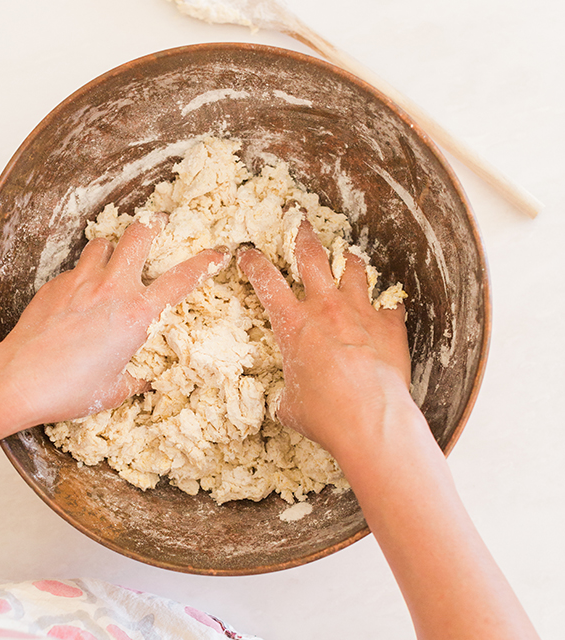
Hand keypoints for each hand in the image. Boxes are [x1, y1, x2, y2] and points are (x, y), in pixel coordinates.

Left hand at [0, 214, 229, 427]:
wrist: (19, 380)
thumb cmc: (70, 389)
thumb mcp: (116, 390)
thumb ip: (136, 378)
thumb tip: (145, 379)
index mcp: (137, 316)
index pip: (181, 279)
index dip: (205, 263)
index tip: (217, 254)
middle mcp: (112, 289)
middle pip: (139, 235)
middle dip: (153, 225)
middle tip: (159, 224)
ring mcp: (81, 282)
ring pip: (103, 244)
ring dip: (113, 250)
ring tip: (112, 263)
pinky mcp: (55, 285)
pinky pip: (76, 269)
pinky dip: (83, 276)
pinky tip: (78, 298)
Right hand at [238, 219, 410, 458]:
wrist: (370, 418)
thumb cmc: (324, 415)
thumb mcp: (290, 405)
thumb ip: (287, 393)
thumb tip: (287, 403)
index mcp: (293, 324)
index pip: (266, 282)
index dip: (254, 263)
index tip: (248, 252)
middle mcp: (326, 308)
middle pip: (311, 256)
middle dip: (302, 235)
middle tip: (299, 221)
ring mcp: (360, 311)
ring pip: (354, 269)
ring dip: (348, 260)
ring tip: (348, 255)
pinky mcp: (390, 324)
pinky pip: (389, 302)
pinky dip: (385, 301)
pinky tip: (386, 305)